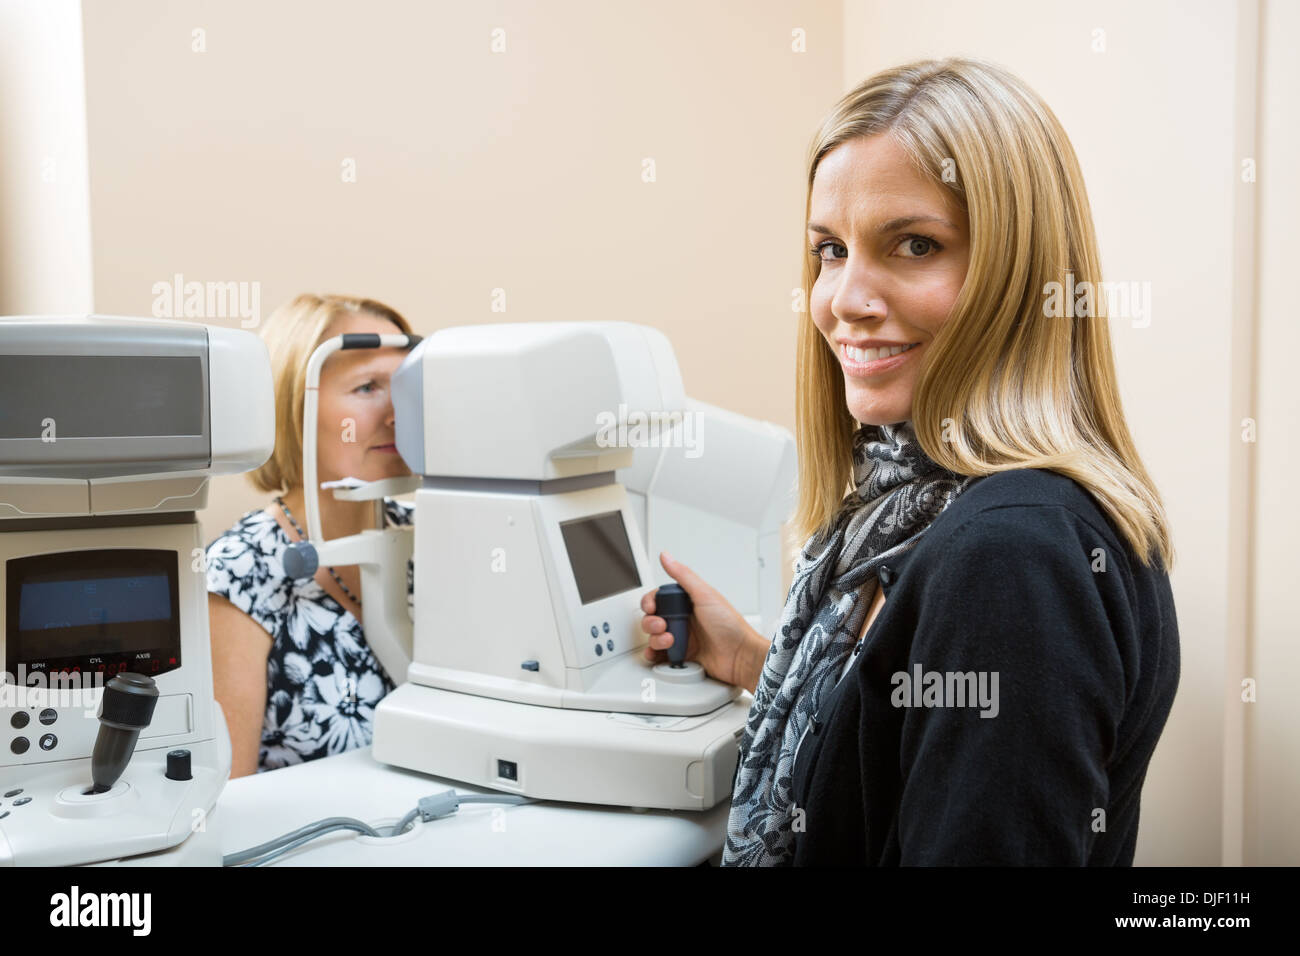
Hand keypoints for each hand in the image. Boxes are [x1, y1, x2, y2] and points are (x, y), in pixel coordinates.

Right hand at [639, 551, 756, 686]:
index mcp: (687, 603)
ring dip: (655, 639)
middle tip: (662, 625)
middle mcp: (684, 620)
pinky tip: (661, 653)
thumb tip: (666, 557)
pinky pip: (660, 656)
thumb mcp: (705, 595)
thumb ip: (683, 575)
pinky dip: (655, 655)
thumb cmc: (730, 625)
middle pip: (653, 619)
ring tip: (669, 641)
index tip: (651, 607)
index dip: (650, 603)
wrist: (740, 655)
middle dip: (651, 623)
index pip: (659, 599)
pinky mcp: (683, 657)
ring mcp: (683, 639)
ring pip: (654, 637)